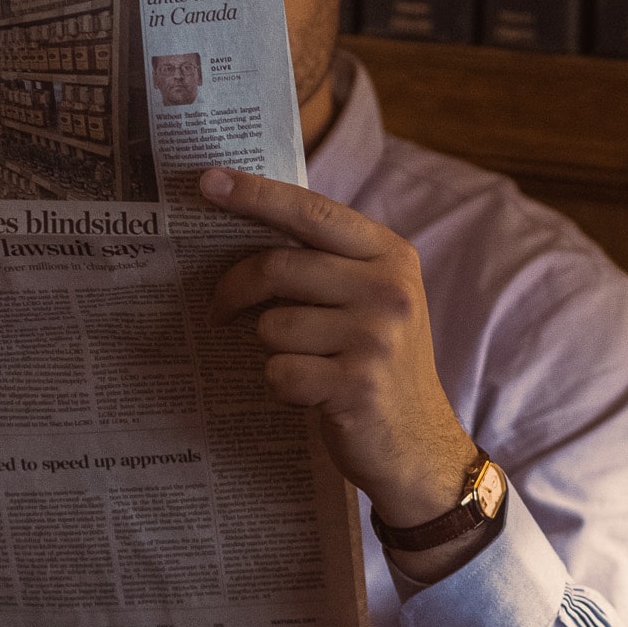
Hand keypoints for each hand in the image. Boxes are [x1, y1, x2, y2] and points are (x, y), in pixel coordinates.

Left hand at [202, 168, 488, 581]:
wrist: (419, 444)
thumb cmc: (378, 364)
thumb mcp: (372, 300)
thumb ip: (327, 264)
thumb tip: (245, 230)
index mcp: (391, 256)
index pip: (311, 212)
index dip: (256, 195)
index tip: (208, 182)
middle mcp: (389, 290)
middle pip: (278, 268)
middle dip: (235, 289)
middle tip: (219, 308)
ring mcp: (376, 338)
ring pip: (273, 326)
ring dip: (273, 349)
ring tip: (305, 364)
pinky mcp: (356, 385)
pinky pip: (281, 372)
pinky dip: (283, 386)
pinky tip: (312, 394)